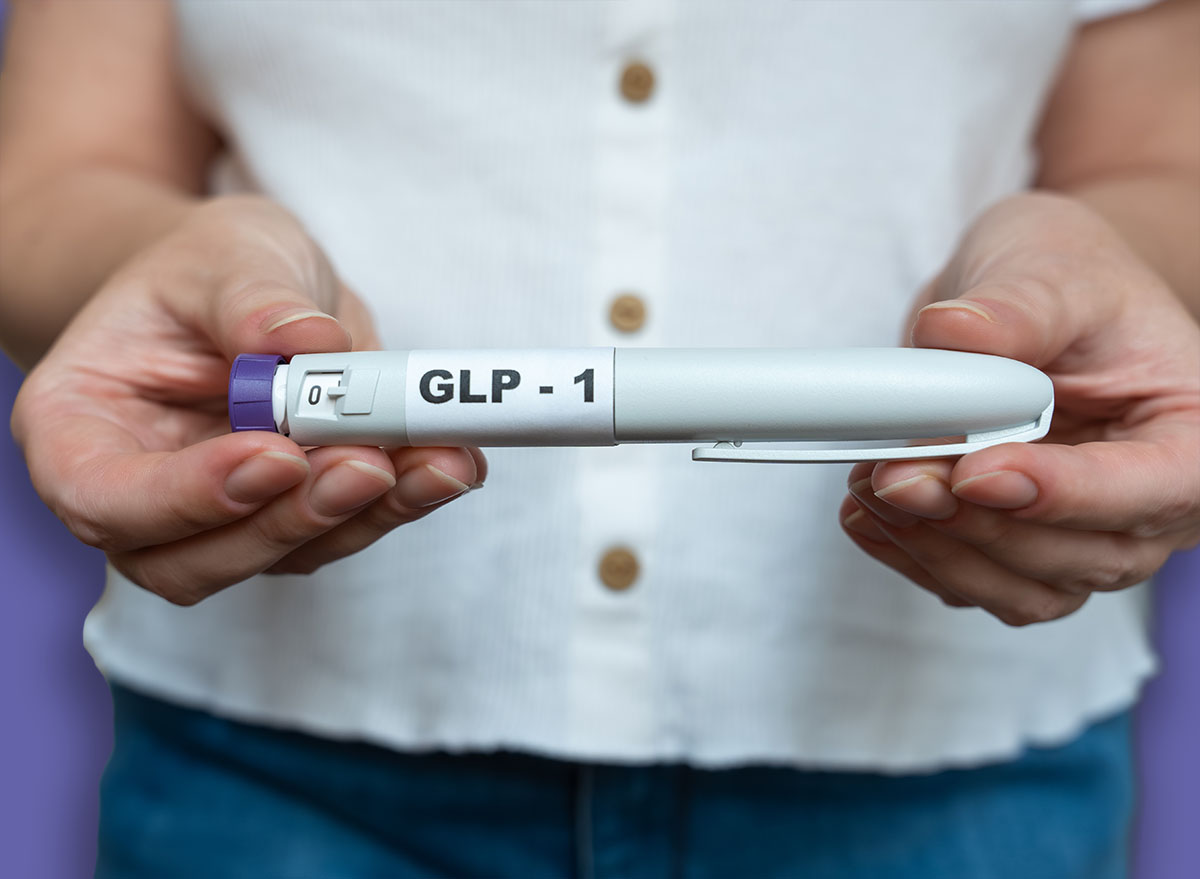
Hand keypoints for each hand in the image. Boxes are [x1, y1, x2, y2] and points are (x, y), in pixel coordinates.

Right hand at [11, 196, 484, 604]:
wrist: (240, 288)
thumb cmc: (205, 270)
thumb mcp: (224, 252)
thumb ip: (253, 299)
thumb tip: (309, 346)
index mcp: (78, 428)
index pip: (102, 496)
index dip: (187, 495)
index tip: (275, 455)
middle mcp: (138, 495)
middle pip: (193, 557)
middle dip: (292, 519)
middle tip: (370, 465)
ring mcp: (217, 520)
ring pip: (283, 554)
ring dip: (367, 517)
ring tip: (440, 462)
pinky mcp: (291, 518)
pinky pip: (343, 529)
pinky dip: (401, 501)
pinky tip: (450, 462)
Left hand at [839, 193, 1199, 625]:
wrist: (1037, 302)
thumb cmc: (1073, 282)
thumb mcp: (1053, 268)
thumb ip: (1014, 309)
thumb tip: (947, 333)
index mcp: (1191, 435)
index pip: (1151, 490)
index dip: (1062, 494)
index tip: (977, 471)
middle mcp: (1147, 504)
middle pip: (1080, 556)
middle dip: (978, 523)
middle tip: (896, 475)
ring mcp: (1082, 538)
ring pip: (1021, 588)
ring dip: (938, 548)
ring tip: (871, 487)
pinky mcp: (1017, 552)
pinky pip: (973, 585)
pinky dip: (915, 557)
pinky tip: (868, 515)